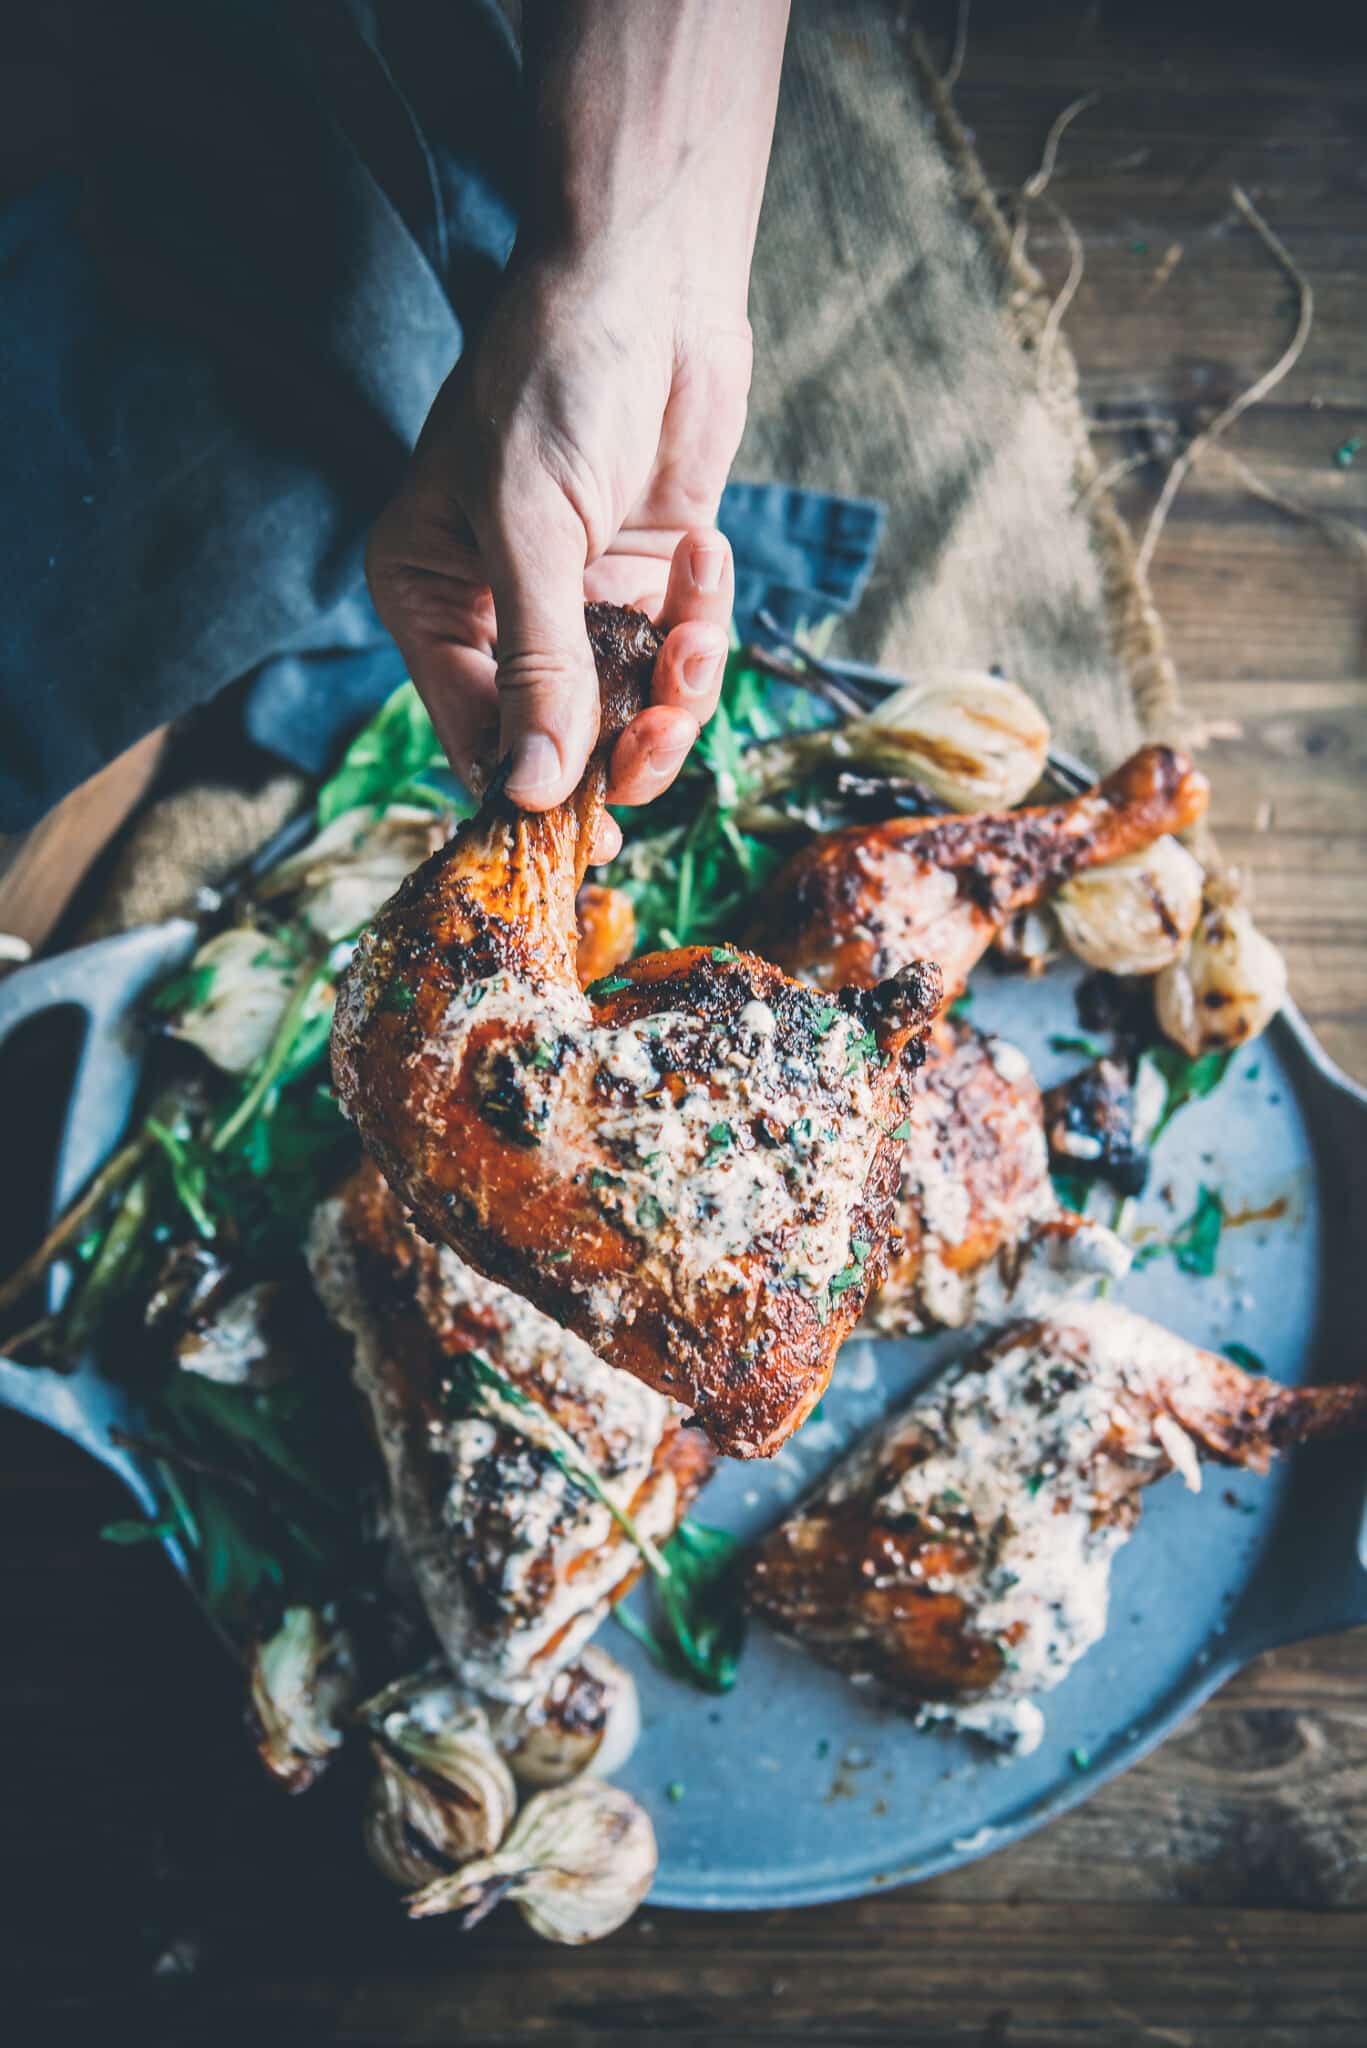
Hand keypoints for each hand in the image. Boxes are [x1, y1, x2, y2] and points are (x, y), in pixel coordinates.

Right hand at [366, 246, 751, 862]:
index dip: (527, 784)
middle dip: (619, 743)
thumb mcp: (531, 529)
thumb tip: (531, 790)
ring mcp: (579, 602)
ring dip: (674, 687)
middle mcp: (500, 614)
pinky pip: (680, 653)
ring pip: (631, 709)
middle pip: (559, 738)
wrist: (647, 284)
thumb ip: (539, 665)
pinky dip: (702, 621)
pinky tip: (705, 553)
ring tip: (693, 636)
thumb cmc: (553, 381)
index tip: (580, 824)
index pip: (473, 732)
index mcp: (431, 600)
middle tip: (659, 738)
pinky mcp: (648, 584)